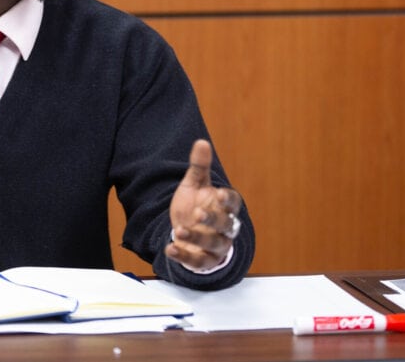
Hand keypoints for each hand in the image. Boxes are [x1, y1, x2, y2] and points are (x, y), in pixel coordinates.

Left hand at [165, 139, 242, 270]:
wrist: (187, 231)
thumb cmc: (196, 205)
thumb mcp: (195, 185)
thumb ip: (199, 167)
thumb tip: (201, 142)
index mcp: (225, 206)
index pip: (234, 203)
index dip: (228, 200)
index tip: (218, 194)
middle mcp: (225, 227)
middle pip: (226, 224)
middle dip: (213, 219)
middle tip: (197, 214)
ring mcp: (216, 245)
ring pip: (214, 244)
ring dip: (197, 238)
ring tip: (179, 230)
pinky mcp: (204, 260)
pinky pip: (198, 262)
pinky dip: (185, 257)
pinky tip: (170, 248)